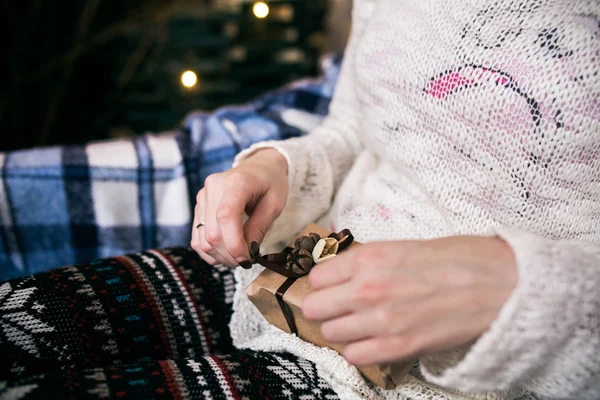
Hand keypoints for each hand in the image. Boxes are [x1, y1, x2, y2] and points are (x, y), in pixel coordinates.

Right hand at [191, 149, 287, 266]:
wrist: (260, 167)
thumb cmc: (270, 184)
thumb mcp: (274, 205)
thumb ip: (259, 228)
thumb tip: (248, 253)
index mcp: (236, 182)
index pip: (226, 217)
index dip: (234, 244)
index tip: (247, 259)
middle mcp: (213, 187)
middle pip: (212, 233)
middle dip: (230, 255)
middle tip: (247, 260)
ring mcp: (202, 196)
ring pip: (202, 240)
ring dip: (220, 256)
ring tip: (238, 256)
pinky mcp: (198, 206)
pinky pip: (197, 237)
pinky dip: (210, 252)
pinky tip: (225, 253)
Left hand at [303, 236, 517, 365]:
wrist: (501, 283)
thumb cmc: (459, 259)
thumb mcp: (404, 246)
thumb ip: (369, 261)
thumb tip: (343, 271)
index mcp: (369, 257)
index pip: (316, 277)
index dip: (324, 283)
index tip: (331, 286)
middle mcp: (368, 288)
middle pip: (314, 307)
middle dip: (324, 307)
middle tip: (338, 306)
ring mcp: (381, 320)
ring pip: (330, 333)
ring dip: (341, 329)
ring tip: (359, 323)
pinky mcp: (399, 347)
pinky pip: (354, 356)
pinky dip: (359, 349)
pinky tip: (373, 340)